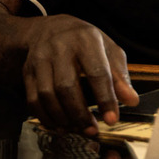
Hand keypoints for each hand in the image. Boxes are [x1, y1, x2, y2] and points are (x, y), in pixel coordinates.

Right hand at [20, 15, 138, 135]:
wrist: (51, 28)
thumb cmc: (86, 42)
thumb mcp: (109, 50)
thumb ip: (120, 76)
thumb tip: (131, 101)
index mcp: (86, 40)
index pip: (97, 72)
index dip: (105, 98)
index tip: (112, 119)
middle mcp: (60, 47)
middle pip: (67, 87)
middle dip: (80, 113)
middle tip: (92, 130)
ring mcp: (40, 59)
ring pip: (47, 95)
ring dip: (63, 118)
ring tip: (77, 128)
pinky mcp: (27, 71)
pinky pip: (33, 100)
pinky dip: (46, 117)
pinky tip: (59, 124)